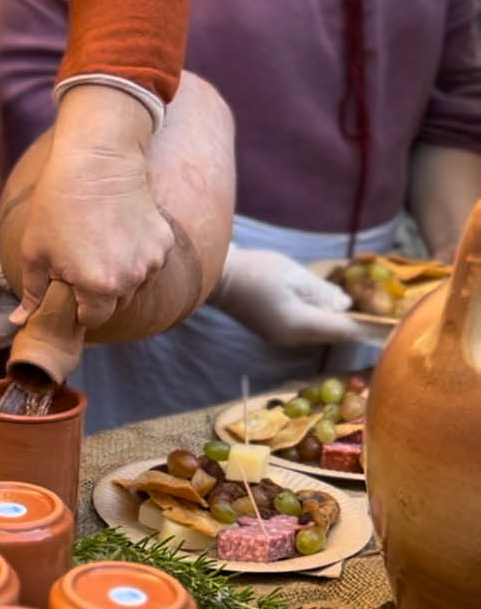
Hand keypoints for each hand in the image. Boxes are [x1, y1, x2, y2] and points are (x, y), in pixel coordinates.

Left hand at [14, 105, 173, 330]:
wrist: (96, 161)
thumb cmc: (57, 205)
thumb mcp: (34, 251)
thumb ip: (32, 292)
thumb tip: (22, 321)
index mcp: (98, 288)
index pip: (92, 320)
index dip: (79, 307)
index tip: (70, 286)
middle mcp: (130, 280)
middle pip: (115, 304)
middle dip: (99, 293)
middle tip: (83, 261)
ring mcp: (151, 261)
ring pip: (135, 285)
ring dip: (120, 275)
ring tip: (100, 244)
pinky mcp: (164, 243)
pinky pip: (149, 263)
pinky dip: (136, 256)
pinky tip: (119, 231)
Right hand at [212, 245, 375, 346]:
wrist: (217, 277)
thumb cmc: (255, 270)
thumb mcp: (293, 274)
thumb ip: (322, 291)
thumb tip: (345, 305)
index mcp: (300, 324)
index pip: (344, 330)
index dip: (370, 327)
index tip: (392, 325)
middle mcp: (293, 338)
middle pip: (335, 334)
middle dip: (357, 323)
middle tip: (383, 312)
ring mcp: (283, 337)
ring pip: (322, 332)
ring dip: (340, 321)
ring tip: (363, 307)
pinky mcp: (276, 330)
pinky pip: (308, 328)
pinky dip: (323, 318)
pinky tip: (331, 305)